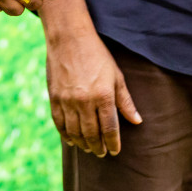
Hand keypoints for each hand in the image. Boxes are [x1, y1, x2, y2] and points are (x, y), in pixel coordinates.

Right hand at [46, 27, 140, 156]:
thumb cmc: (97, 55)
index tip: (115, 151)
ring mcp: (68, 100)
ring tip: (88, 148)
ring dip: (82, 144)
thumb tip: (137, 121)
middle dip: (98, 147)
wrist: (69, 37)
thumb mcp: (116, 75)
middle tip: (101, 152)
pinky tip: (71, 140)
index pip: (110, 129)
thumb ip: (125, 100)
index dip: (113, 143)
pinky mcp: (54, 97)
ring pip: (75, 132)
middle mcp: (85, 101)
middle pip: (92, 134)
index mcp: (104, 96)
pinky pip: (59, 123)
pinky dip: (65, 134)